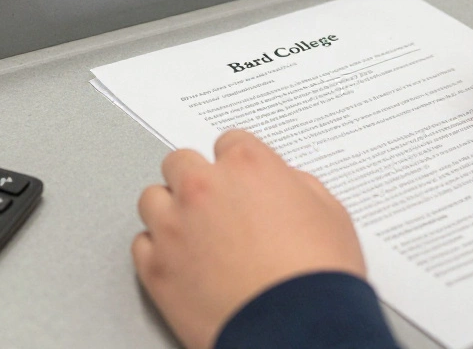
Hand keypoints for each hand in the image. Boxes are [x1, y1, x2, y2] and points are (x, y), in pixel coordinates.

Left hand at [133, 130, 364, 348]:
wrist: (299, 330)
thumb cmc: (318, 276)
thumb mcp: (330, 213)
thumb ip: (297, 186)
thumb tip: (284, 186)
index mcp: (248, 166)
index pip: (230, 143)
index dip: (239, 164)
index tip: (241, 180)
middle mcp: (204, 188)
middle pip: (181, 162)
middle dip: (197, 180)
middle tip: (214, 204)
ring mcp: (174, 227)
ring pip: (153, 199)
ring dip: (170, 210)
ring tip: (192, 233)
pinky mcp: (155, 268)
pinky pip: (141, 244)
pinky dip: (158, 250)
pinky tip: (180, 261)